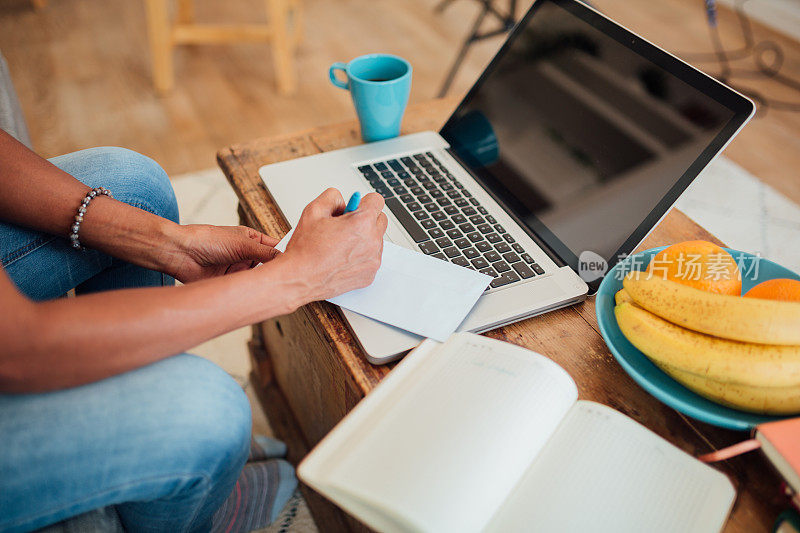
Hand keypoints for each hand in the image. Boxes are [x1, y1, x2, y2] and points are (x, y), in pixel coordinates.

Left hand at [166, 224, 280, 282]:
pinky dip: (250, 291)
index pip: (275, 248)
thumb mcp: (243, 243)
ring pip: (257, 279)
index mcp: (252, 240)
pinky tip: (257, 293)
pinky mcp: (230, 282)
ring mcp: (238, 269)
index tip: (297, 263)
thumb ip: (265, 252)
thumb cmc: (207, 239)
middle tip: (289, 279)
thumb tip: (285, 258)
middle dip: (276, 272)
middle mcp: (246, 255)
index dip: (286, 255)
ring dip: (262, 282)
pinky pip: (244, 288)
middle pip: (268, 266)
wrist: (181, 254)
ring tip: (274, 287)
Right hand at [277, 188, 386, 301]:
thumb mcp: (313, 210)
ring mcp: (372, 260)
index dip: (363, 202)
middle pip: (380, 220)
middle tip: (346, 226)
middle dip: (366, 219)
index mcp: (362, 222)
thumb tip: (344, 201)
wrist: (299, 278)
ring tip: (340, 244)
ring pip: (376, 241)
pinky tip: (342, 258)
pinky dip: (361, 257)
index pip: (377, 200)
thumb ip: (333, 197)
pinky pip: (371, 259)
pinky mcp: (369, 275)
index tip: (355, 208)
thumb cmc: (305, 249)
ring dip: (364, 239)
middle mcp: (372, 242)